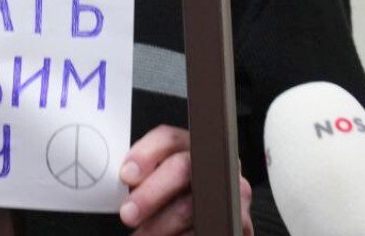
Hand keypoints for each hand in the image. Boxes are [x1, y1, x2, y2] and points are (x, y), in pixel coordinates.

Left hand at [119, 124, 253, 235]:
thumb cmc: (177, 199)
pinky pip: (208, 228)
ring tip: (141, 235)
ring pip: (191, 206)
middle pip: (181, 168)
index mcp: (193, 146)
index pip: (169, 139)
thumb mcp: (162, 180)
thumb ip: (145, 175)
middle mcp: (216, 163)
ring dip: (160, 225)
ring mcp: (233, 191)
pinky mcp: (240, 221)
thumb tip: (124, 180)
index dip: (146, 154)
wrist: (212, 218)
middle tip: (128, 213)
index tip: (126, 175)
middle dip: (150, 193)